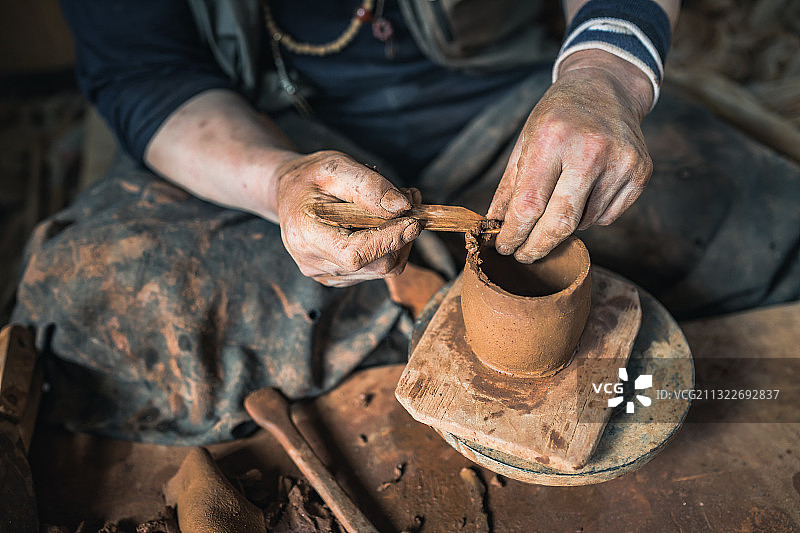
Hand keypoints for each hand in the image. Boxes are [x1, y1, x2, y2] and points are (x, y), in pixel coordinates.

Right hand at [275, 151, 421, 286]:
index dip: (390, 240)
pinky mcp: (337, 277)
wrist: (290, 192)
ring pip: (380, 269)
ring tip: (397, 207)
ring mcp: (325, 274)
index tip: (414, 220)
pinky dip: (388, 247)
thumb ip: (369, 185)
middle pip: (376, 265)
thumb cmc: (310, 177)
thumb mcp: (335, 167)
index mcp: (305, 235)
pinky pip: (374, 269)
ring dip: (399, 241)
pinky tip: (384, 223)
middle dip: (401, 237)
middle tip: (410, 200)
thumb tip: (402, 207)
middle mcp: (312, 262)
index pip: (356, 254)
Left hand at [487, 50, 653, 262]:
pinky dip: (589, 217)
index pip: (529, 204)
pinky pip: (606, 217)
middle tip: (524, 255)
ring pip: (584, 223)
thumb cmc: (559, 116)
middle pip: (560, 223)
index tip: (504, 247)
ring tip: (559, 200)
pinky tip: (586, 191)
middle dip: (537, 247)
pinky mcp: (641, 173)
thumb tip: (495, 227)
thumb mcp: (525, 141)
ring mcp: (621, 162)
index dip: (513, 234)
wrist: (607, 87)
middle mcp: (590, 150)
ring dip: (564, 226)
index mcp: (552, 138)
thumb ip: (509, 187)